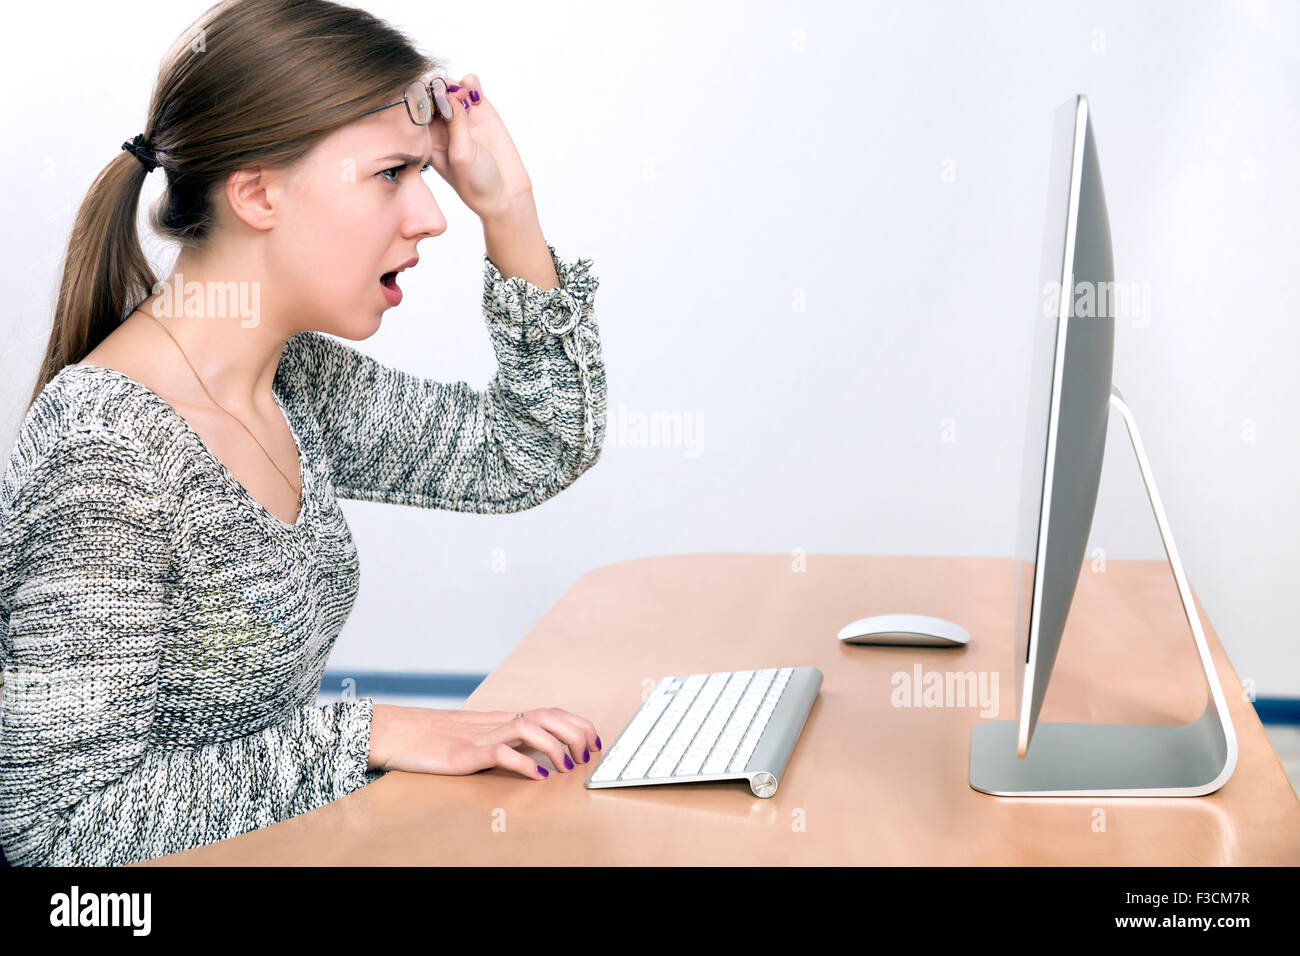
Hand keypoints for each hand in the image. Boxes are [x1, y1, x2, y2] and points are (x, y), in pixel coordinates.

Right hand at [368, 704, 600, 779]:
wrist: (393, 731)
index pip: (550, 712)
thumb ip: (504, 742)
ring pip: (529, 727)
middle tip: (588, 755)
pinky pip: (499, 752)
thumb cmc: (432, 737)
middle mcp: (495, 723)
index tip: (594, 742)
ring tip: (567, 766)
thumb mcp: (476, 737)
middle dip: (576, 732)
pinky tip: (537, 776)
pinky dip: (523, 763)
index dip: (577, 724)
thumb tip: (536, 754)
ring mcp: (479, 737)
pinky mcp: (463, 754)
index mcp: (501, 719)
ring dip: (555, 746)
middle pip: (547, 715)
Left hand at [427, 73, 534, 219]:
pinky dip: (471, 82)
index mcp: (427, 137)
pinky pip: (471, 86)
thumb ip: (455, 124)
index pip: (416, 108)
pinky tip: (475, 92)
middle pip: (431, 92)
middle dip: (439, 86)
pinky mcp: (482, 110)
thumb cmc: (476, 182)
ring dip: (455, 83)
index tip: (431, 98)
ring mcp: (462, 115)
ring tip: (465, 95)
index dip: (421, 96)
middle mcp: (442, 124)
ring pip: (451, 85)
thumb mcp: (462, 155)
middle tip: (451, 94)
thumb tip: (447, 93)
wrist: (504, 192)